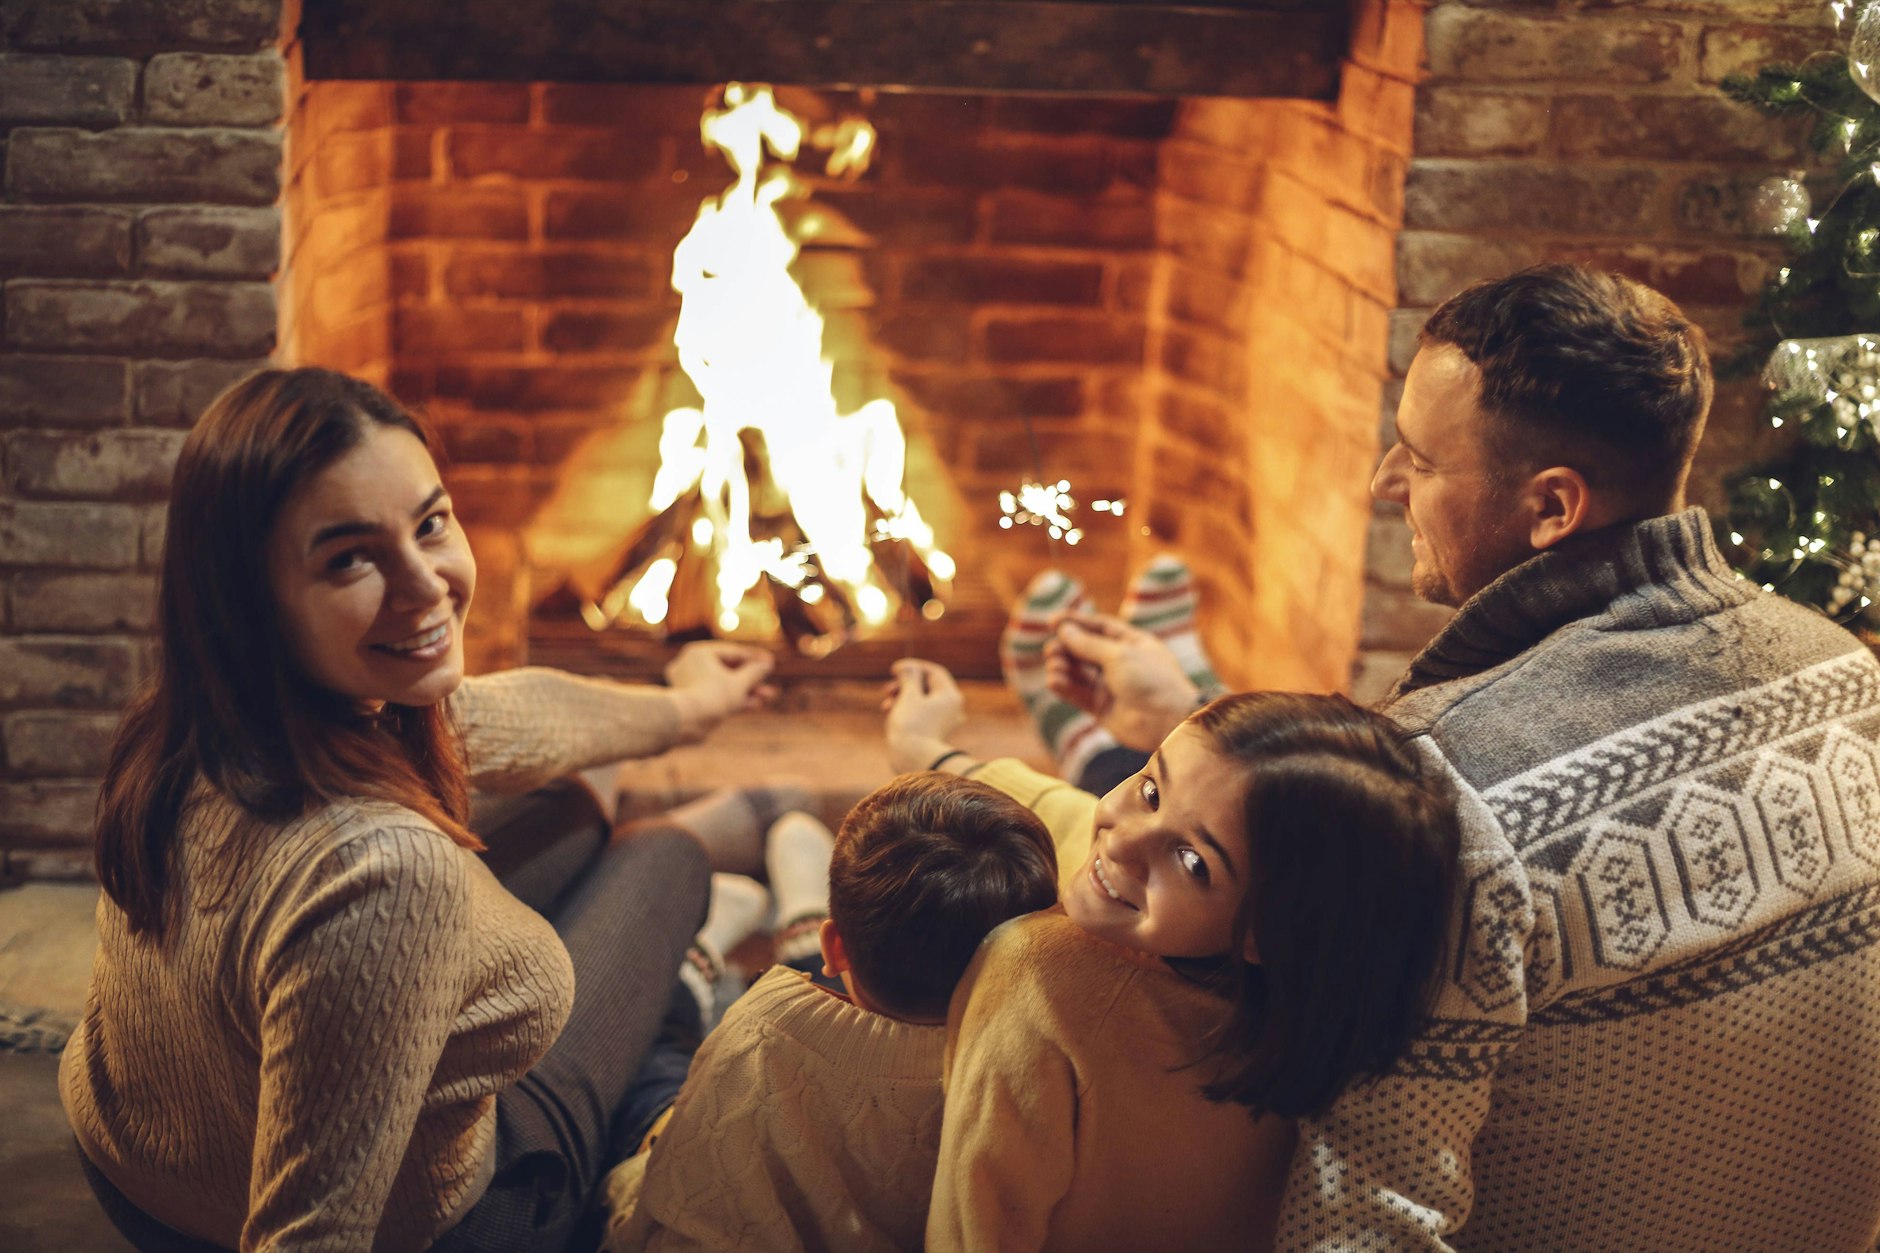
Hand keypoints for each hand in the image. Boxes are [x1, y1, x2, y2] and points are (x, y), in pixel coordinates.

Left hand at [665, 641, 776, 740]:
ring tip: (766, 697)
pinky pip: (714, 695)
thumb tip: (766, 665)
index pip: (732, 652)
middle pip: (727, 669)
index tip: (770, 663)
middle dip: (751, 680)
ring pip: (722, 684)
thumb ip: (755, 672)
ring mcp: (688, 683)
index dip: (754, 659)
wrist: (686, 723)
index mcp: (698, 652)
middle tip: (770, 685)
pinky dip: (732, 699)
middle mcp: (690, 664)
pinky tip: (753, 704)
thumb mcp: (740, 682)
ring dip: (745, 691)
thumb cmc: (713, 697)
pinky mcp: (689, 700)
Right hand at [881, 658, 966, 773]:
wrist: (915, 760)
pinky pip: (922, 714)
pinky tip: (891, 714)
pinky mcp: (935, 732)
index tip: (894, 670)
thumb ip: (909, 677)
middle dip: (905, 685)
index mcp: (951, 695)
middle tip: (887, 689)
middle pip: (928, 686)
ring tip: (886, 704)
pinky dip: (908, 710)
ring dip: (903, 698)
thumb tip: (908, 667)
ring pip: (923, 701)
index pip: (933, 672)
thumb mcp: (909, 696)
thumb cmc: (912, 725)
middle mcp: (952, 707)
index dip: (913, 667)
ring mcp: (945, 721)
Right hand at [1045, 612, 1198, 750]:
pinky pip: (1078, 694)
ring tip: (1055, 666)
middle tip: (1052, 649)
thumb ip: (1088, 644)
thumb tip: (1064, 630)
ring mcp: (1111, 686)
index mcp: (1132, 643)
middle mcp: (1121, 663)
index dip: (1076, 622)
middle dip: (1066, 648)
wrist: (1167, 720)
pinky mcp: (1102, 708)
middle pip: (1085, 650)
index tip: (1052, 621)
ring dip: (1063, 667)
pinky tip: (1054, 680)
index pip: (1099, 627)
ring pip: (1079, 673)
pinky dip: (1064, 687)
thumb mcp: (1118, 654)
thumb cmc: (1151, 680)